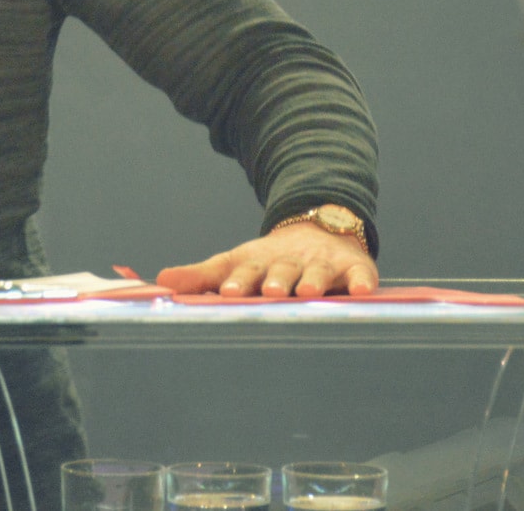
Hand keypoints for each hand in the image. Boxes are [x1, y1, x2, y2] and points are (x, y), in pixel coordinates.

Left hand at [155, 220, 377, 298]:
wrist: (316, 232)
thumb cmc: (269, 263)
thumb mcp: (236, 265)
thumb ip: (202, 277)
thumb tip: (161, 280)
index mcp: (258, 266)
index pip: (245, 273)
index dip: (238, 282)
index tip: (229, 291)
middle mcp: (289, 264)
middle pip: (281, 272)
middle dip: (276, 281)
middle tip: (270, 291)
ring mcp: (321, 265)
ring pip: (317, 274)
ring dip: (313, 282)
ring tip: (309, 291)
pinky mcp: (352, 267)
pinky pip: (359, 274)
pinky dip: (362, 281)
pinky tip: (361, 291)